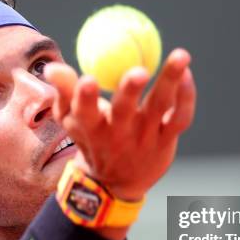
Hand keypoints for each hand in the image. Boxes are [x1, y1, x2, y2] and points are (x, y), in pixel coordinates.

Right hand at [44, 48, 195, 200]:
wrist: (117, 183)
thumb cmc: (92, 141)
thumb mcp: (71, 120)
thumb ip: (64, 92)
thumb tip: (52, 68)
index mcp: (93, 128)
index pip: (85, 113)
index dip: (85, 98)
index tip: (87, 79)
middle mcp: (119, 134)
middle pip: (125, 111)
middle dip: (130, 91)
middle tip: (139, 71)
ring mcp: (145, 138)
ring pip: (159, 107)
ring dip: (170, 81)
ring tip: (180, 55)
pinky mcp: (167, 139)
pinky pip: (180, 116)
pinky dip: (187, 96)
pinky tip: (186, 74)